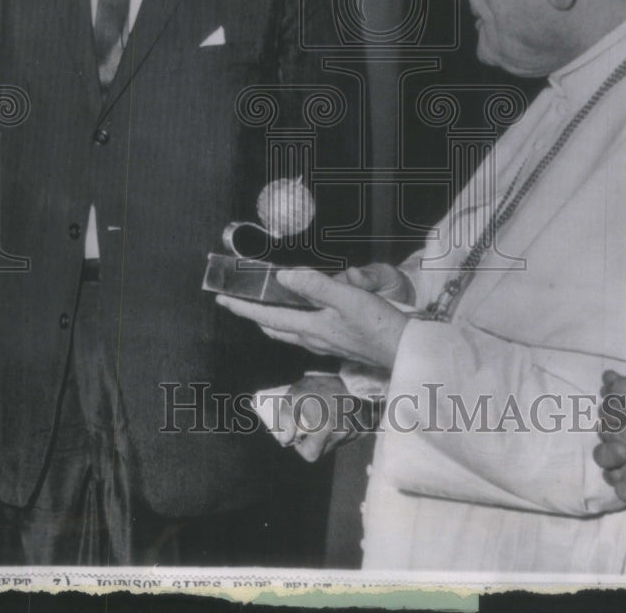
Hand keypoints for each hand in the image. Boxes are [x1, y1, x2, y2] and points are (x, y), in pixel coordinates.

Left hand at [217, 268, 409, 368]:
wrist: (403, 349)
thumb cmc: (377, 325)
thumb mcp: (347, 299)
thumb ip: (315, 286)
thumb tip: (284, 276)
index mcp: (310, 327)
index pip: (267, 317)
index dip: (243, 308)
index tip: (222, 299)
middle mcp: (312, 338)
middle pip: (273, 327)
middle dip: (253, 314)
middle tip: (238, 301)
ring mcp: (324, 342)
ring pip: (288, 331)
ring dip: (271, 319)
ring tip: (263, 305)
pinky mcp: (336, 342)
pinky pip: (304, 331)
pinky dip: (292, 320)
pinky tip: (302, 313)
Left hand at [262, 374, 371, 461]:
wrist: (346, 371)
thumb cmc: (317, 383)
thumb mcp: (295, 395)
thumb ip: (285, 419)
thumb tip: (285, 440)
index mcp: (326, 428)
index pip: (311, 455)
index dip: (302, 447)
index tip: (300, 435)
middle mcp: (343, 432)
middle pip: (323, 451)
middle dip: (315, 442)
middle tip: (310, 425)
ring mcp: (355, 430)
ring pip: (336, 443)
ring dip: (328, 435)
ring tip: (325, 415)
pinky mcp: (363, 426)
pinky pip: (347, 436)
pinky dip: (340, 429)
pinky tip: (337, 414)